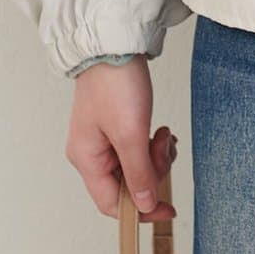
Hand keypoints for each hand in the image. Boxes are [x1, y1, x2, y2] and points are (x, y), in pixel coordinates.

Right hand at [65, 55, 177, 220]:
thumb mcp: (131, 133)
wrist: (115, 43)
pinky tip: (160, 130)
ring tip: (163, 134)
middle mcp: (91, 153)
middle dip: (152, 172)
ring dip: (155, 156)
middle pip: (126, 184)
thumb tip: (146, 206)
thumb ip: (139, 173)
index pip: (111, 204)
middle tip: (164, 148)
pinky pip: (137, 148)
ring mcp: (103, 138)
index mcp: (86, 159)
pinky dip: (152, 144)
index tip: (168, 208)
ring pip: (135, 166)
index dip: (141, 210)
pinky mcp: (117, 124)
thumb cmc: (116, 84)